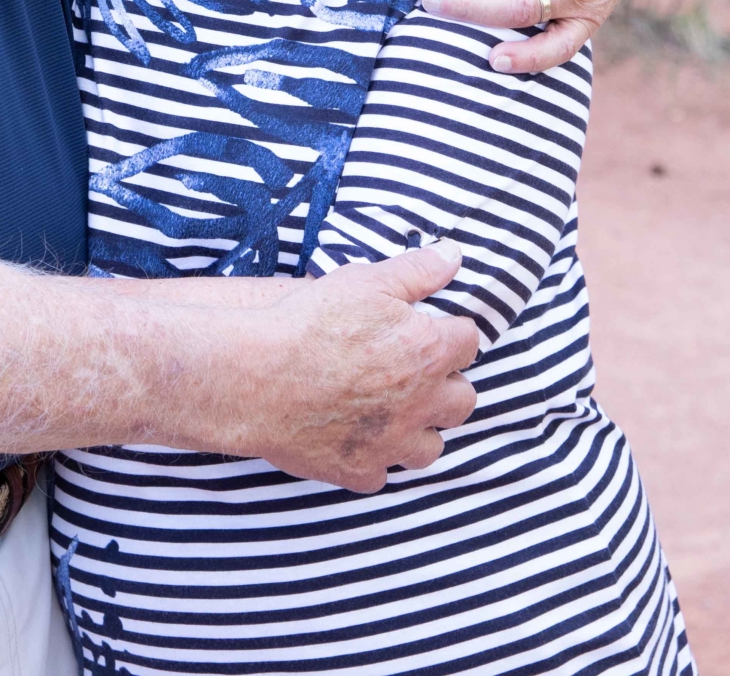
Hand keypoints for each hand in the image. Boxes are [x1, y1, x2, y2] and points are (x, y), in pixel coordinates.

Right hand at [228, 241, 478, 491]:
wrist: (259, 375)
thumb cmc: (312, 323)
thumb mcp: (367, 281)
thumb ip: (418, 270)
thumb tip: (453, 255)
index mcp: (428, 351)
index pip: (469, 342)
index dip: (450, 332)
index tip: (432, 329)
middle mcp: (420, 403)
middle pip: (462, 401)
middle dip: (447, 384)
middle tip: (418, 370)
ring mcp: (391, 444)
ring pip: (430, 447)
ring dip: (419, 429)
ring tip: (395, 410)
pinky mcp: (360, 472)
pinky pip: (382, 473)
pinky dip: (374, 458)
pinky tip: (355, 437)